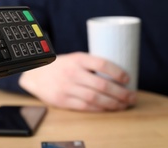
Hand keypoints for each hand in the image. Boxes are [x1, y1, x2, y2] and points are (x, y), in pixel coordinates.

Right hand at [19, 52, 135, 111]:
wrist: (36, 74)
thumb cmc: (61, 66)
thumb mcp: (74, 59)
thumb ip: (91, 65)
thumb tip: (118, 75)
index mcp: (77, 59)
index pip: (102, 63)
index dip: (117, 72)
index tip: (128, 78)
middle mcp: (72, 73)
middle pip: (102, 85)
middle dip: (121, 93)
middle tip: (132, 96)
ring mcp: (67, 88)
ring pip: (95, 99)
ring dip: (113, 104)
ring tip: (124, 105)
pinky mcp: (63, 101)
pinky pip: (85, 107)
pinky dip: (100, 109)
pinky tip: (108, 109)